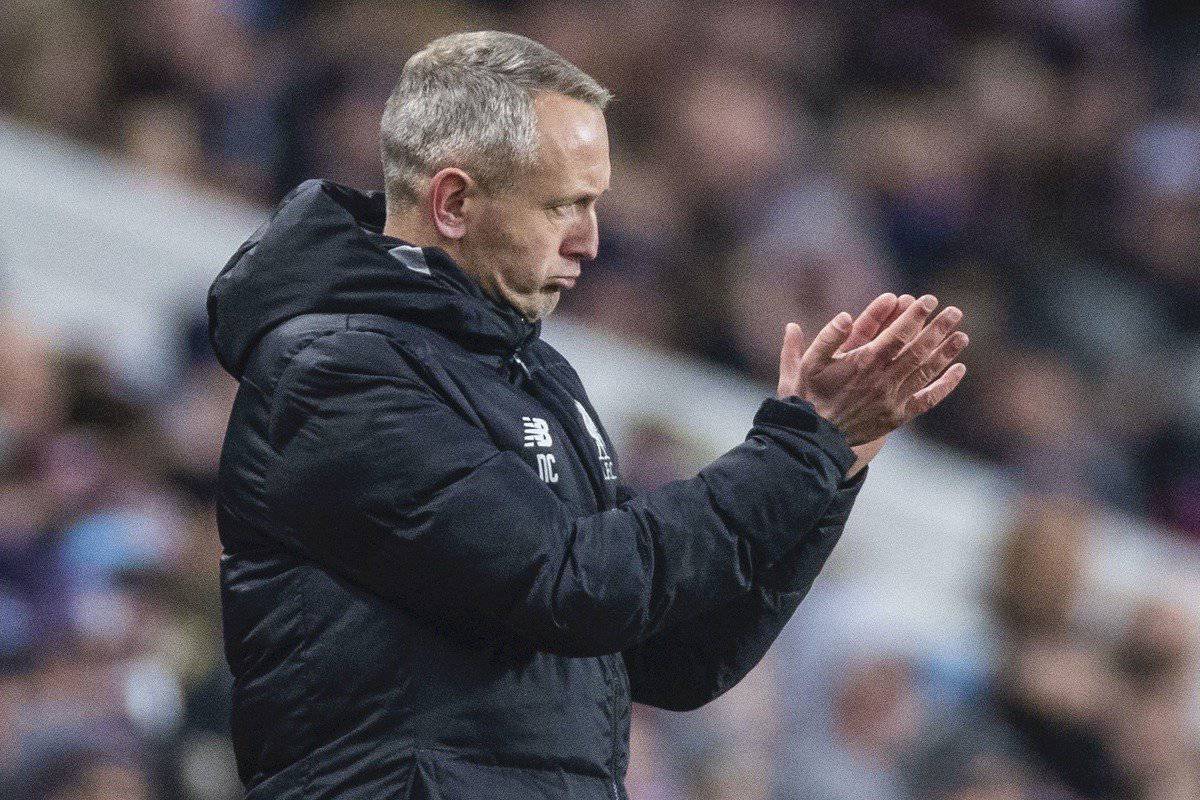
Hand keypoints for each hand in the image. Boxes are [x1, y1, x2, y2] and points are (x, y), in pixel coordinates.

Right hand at [777, 293, 967, 446]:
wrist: (813, 436)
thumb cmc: (809, 395)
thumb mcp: (808, 362)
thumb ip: (826, 337)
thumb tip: (845, 315)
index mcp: (863, 362)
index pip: (898, 333)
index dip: (916, 315)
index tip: (929, 300)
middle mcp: (883, 379)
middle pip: (918, 349)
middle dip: (938, 328)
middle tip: (955, 312)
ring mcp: (893, 399)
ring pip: (926, 371)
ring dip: (946, 352)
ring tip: (962, 336)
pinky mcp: (897, 416)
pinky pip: (927, 399)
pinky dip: (945, 385)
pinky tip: (958, 370)